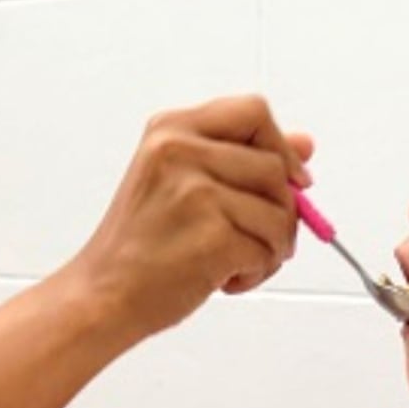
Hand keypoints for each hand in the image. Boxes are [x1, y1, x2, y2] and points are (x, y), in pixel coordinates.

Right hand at [65, 95, 314, 334]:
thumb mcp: (180, 182)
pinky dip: (255, 272)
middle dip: (281, 212)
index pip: (254, 111)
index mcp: (171, 129)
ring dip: (271, 248)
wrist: (103, 295)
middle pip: (276, 167)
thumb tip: (305, 144)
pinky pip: (268, 250)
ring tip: (234, 262)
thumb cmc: (141, 245)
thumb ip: (241, 157)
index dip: (281, 146)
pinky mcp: (212, 235)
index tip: (290, 179)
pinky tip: (223, 279)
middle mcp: (180, 151)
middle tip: (256, 239)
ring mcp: (196, 192)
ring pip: (280, 213)